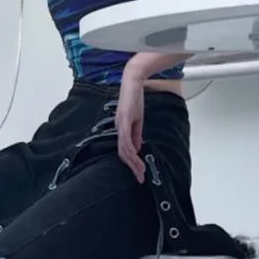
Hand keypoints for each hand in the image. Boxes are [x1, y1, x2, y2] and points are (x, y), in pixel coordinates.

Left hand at [116, 64, 146, 183]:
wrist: (133, 81)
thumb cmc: (134, 98)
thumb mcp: (137, 120)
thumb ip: (136, 135)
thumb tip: (136, 149)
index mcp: (121, 130)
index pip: (124, 151)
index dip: (131, 163)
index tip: (139, 173)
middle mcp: (118, 129)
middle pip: (122, 154)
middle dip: (132, 167)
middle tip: (140, 178)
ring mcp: (120, 125)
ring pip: (124, 149)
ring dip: (132, 162)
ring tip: (140, 170)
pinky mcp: (123, 119)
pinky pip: (125, 138)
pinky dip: (130, 149)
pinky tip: (135, 156)